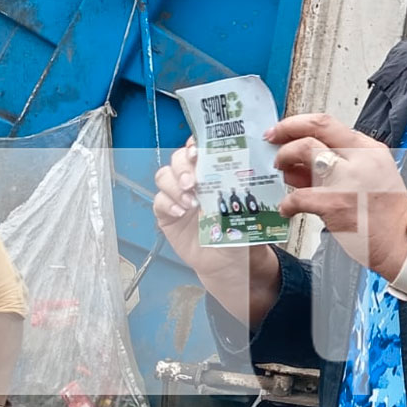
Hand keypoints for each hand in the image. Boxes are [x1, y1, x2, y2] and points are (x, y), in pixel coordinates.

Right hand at [153, 137, 273, 280]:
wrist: (227, 262)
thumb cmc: (240, 231)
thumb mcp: (248, 209)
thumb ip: (244, 193)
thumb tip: (249, 176)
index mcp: (215, 172)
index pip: (201, 147)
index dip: (196, 144)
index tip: (198, 152)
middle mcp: (194, 179)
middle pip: (178, 158)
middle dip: (183, 166)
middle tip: (193, 182)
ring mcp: (178, 195)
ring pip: (164, 175)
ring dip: (175, 185)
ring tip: (191, 202)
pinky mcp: (166, 214)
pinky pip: (158, 201)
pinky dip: (167, 203)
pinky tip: (181, 213)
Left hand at [268, 114, 406, 283]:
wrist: (402, 242)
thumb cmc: (387, 215)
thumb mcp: (373, 176)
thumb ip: (342, 164)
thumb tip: (301, 162)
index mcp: (369, 150)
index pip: (329, 124)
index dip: (299, 123)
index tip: (284, 129)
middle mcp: (359, 158)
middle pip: (315, 128)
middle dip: (286, 130)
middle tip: (272, 141)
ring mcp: (346, 179)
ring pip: (304, 151)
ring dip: (284, 159)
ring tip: (281, 174)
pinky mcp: (334, 203)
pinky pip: (298, 196)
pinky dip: (287, 203)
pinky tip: (287, 209)